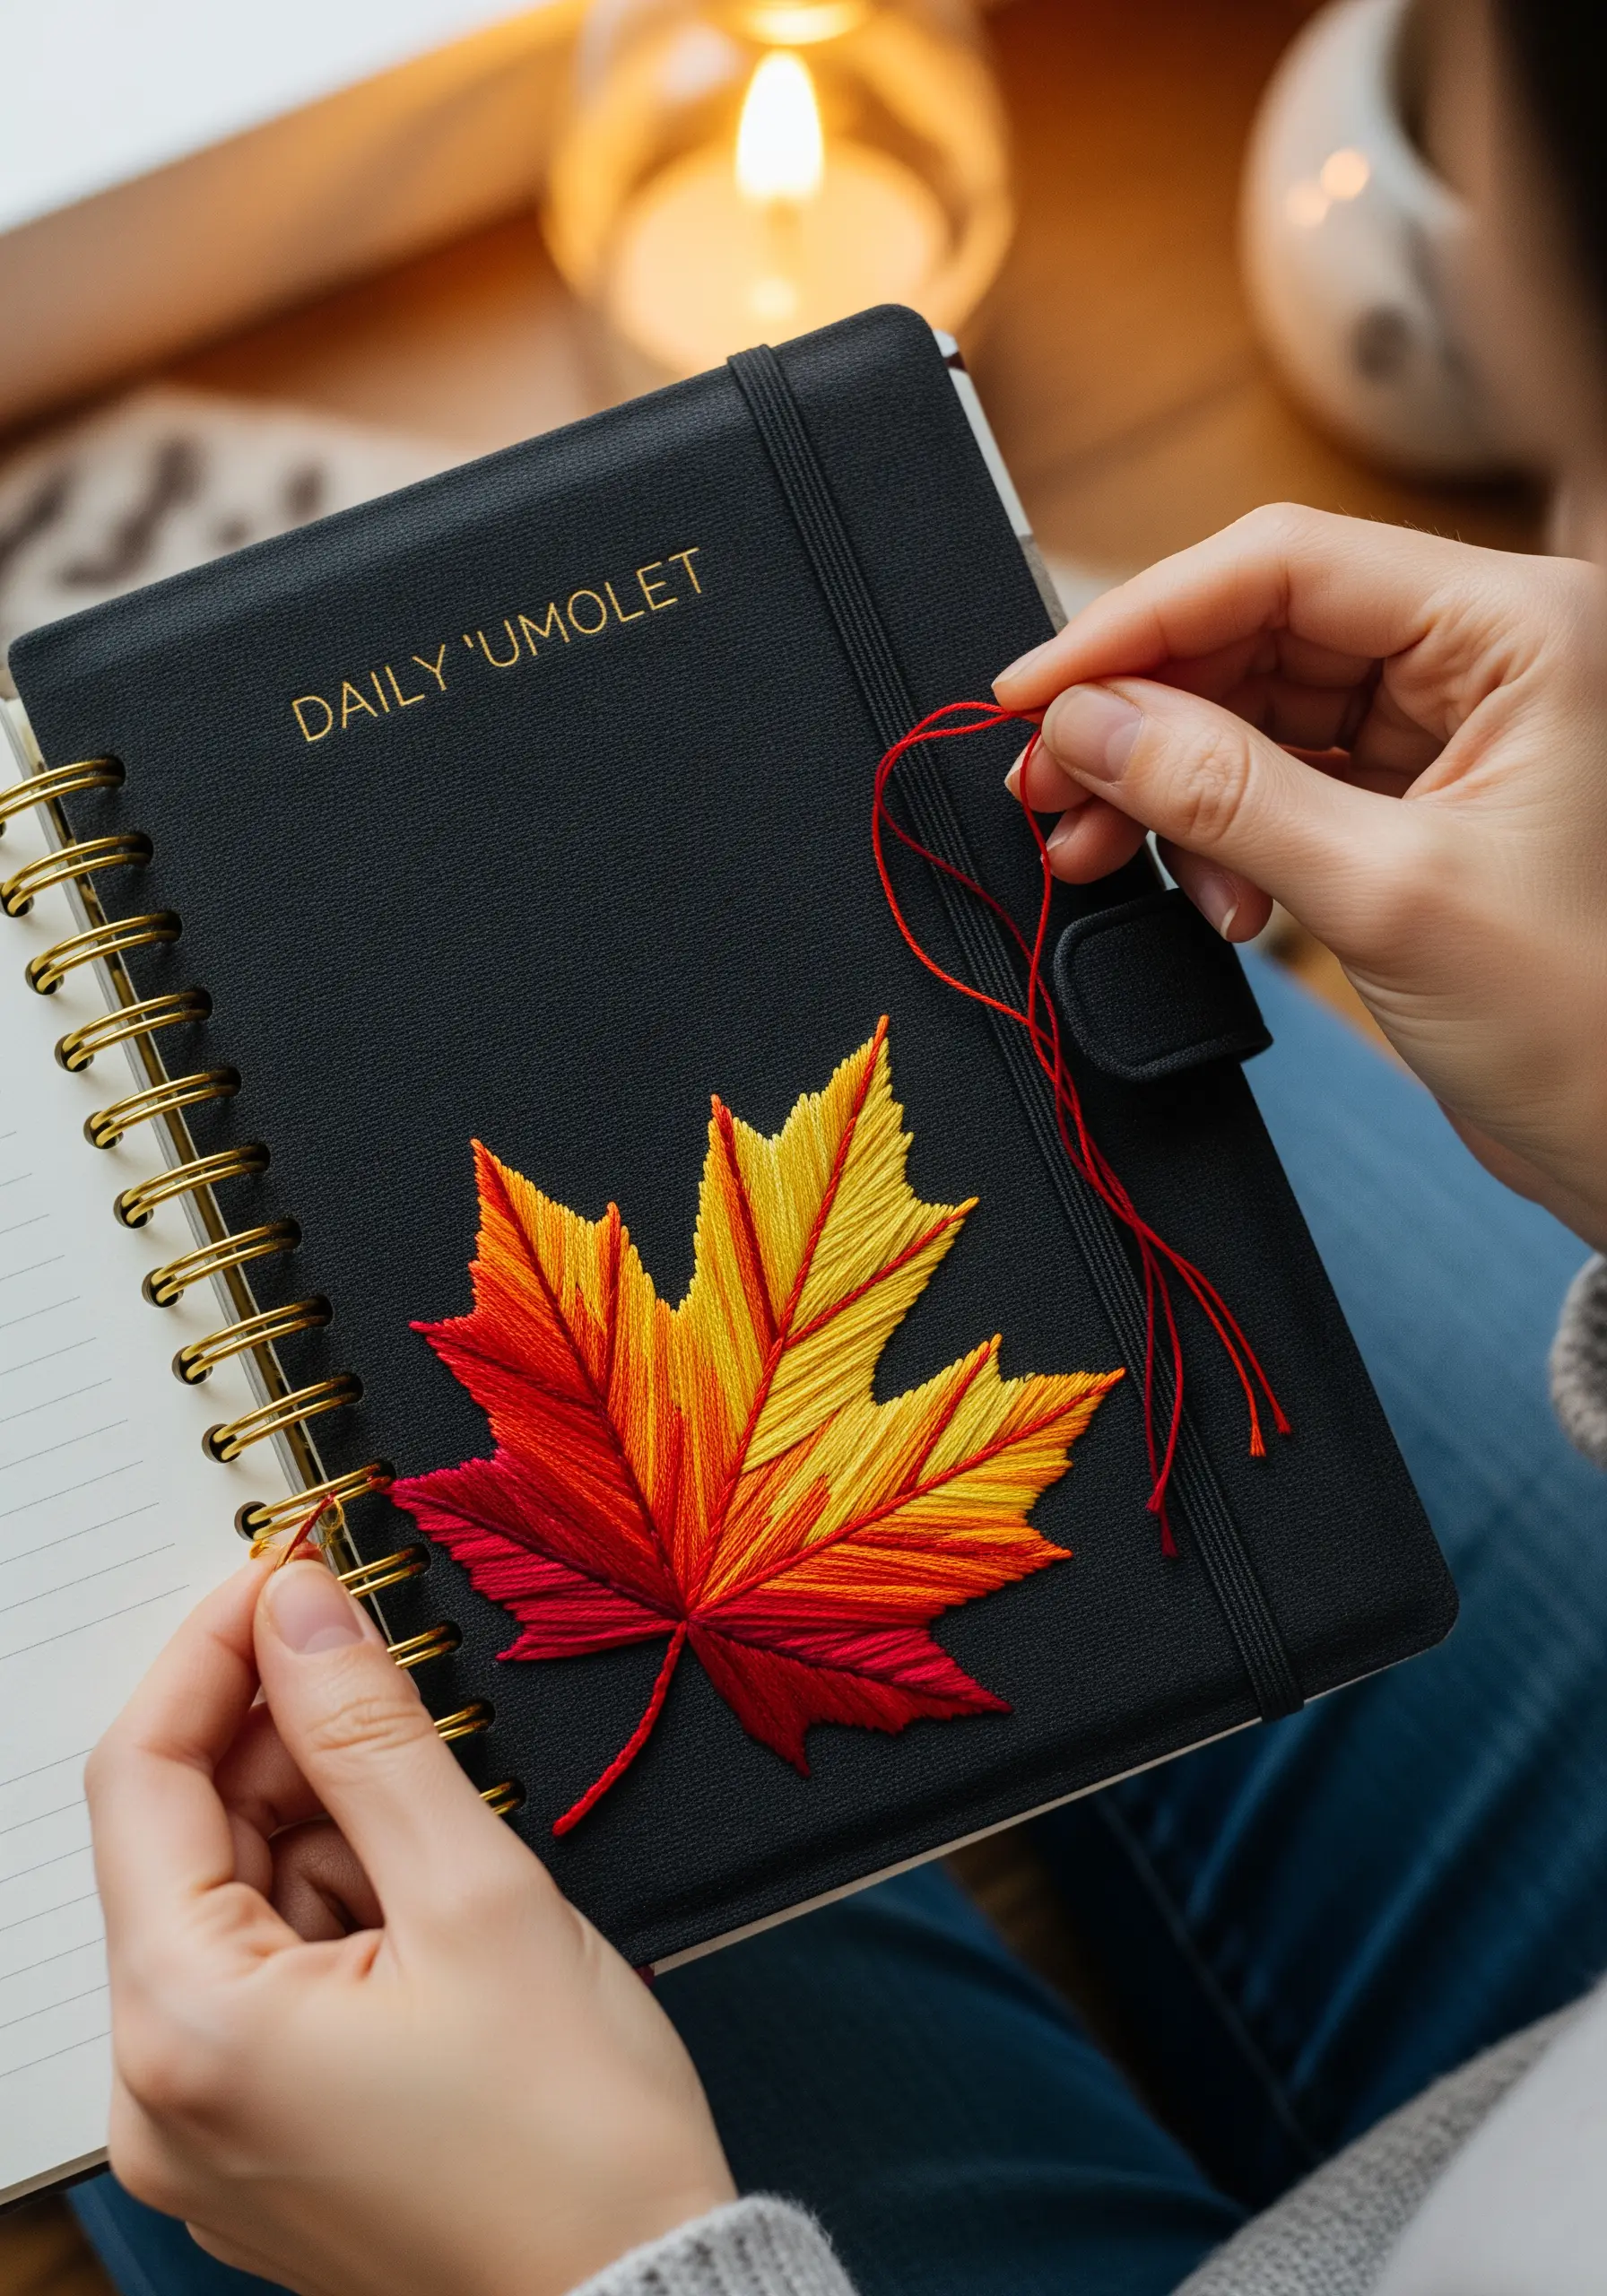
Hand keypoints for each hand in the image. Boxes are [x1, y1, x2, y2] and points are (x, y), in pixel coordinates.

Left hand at [86, 1558, 734, 2295]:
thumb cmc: (573, 2137)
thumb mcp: (477, 1893)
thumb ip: (369, 1733)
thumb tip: (303, 1611)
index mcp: (190, 2026)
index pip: (142, 1778)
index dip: (213, 1650)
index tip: (290, 1570)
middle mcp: (160, 2085)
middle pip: (181, 1839)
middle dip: (283, 1736)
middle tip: (390, 1667)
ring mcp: (202, 2120)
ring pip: (229, 1898)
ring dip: (322, 1818)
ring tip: (440, 1818)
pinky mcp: (256, 2133)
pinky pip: (262, 1969)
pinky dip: (336, 1899)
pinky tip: (429, 1891)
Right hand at [994, 505, 1606, 1249]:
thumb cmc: (1589, 1023)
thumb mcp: (1384, 896)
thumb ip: (1223, 795)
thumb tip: (1087, 724)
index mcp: (1522, 628)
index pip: (1286, 564)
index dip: (1140, 621)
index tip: (1035, 689)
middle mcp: (1490, 656)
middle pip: (1260, 630)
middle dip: (1143, 714)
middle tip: (1050, 789)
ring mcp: (1456, 727)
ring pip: (1260, 707)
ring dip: (1170, 782)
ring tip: (1102, 853)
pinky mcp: (1424, 800)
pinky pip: (1286, 778)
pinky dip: (1222, 830)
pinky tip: (1209, 892)